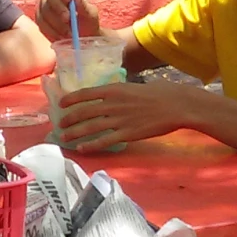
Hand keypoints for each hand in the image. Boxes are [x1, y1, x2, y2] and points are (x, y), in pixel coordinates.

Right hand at [37, 0, 102, 38]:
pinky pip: (41, 23)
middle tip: (68, 19)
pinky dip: (51, 30)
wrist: (83, 39)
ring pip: (44, 10)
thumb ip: (84, 5)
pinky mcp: (40, 19)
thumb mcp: (91, 15)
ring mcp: (45, 6)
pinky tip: (60, 36)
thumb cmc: (88, 23)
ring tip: (68, 32)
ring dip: (56, 22)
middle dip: (59, 8)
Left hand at [55, 80, 193, 150]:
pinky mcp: (127, 134)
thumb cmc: (161, 93)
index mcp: (115, 89)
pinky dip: (90, 145)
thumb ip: (121, 93)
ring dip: (74, 133)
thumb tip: (112, 98)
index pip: (86, 94)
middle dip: (69, 119)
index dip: (71, 99)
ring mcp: (119, 120)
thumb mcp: (136, 87)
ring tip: (64, 138)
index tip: (61, 104)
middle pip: (83, 112)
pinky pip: (104, 141)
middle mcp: (113, 104)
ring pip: (89, 127)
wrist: (177, 105)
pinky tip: (81, 148)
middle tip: (60, 124)